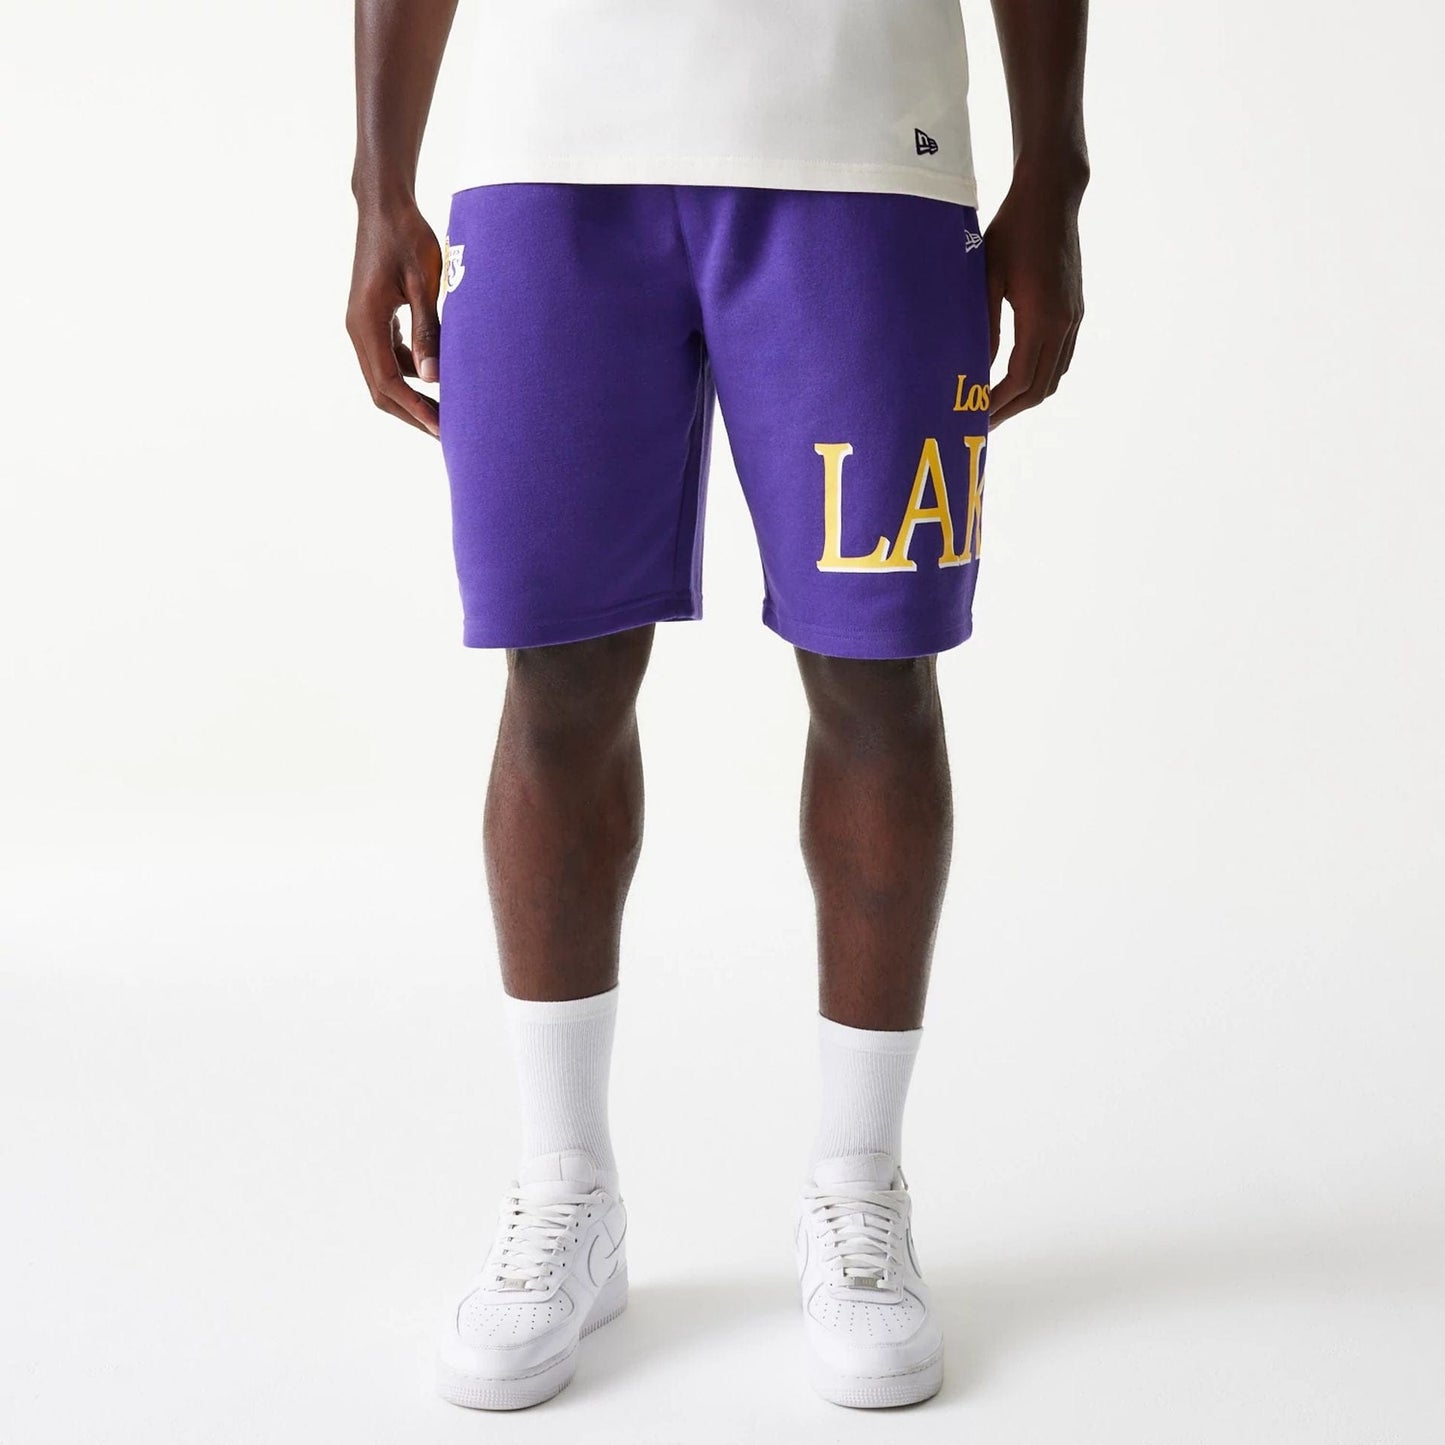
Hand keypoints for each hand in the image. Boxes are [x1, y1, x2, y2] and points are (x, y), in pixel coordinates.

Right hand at [346, 203, 442, 436]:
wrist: (385, 206)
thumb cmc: (407, 237)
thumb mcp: (424, 282)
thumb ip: (428, 329)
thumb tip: (434, 376)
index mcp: (366, 322)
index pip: (389, 383)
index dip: (416, 409)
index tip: (442, 429)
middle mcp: (358, 329)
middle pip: (381, 389)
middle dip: (412, 413)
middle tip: (446, 432)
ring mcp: (362, 325)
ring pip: (384, 376)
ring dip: (411, 397)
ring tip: (446, 409)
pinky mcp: (372, 319)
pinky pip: (388, 358)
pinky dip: (409, 374)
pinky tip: (436, 376)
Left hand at [984, 173, 1084, 425]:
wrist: (1052, 197)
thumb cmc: (1012, 230)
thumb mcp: (986, 276)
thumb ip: (982, 325)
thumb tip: (975, 368)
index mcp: (1042, 317)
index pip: (1019, 380)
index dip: (996, 405)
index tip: (973, 418)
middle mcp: (1064, 323)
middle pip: (1040, 388)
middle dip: (1010, 411)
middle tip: (982, 425)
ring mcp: (1073, 318)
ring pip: (1054, 377)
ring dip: (1026, 398)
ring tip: (997, 408)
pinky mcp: (1075, 311)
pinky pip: (1061, 359)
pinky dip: (1040, 378)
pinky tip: (1017, 381)